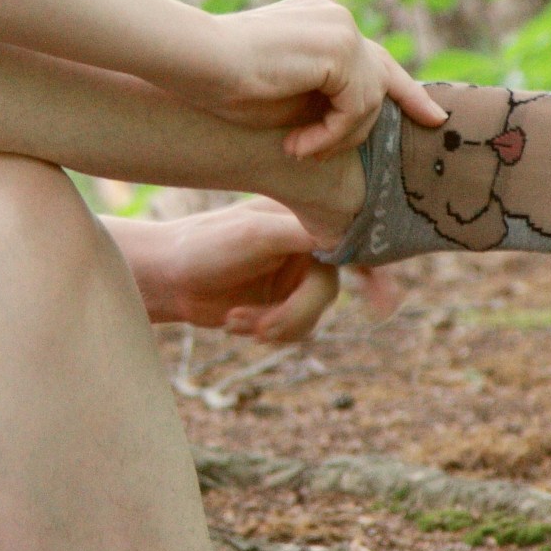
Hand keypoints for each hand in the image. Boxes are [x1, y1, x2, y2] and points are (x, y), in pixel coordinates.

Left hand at [126, 200, 392, 346]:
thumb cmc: (204, 247)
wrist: (165, 279)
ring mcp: (290, 276)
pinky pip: (294, 328)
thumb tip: (344, 234)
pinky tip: (236, 324)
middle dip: (297, 313)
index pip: (345, 242)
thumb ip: (302, 234)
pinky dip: (268, 331)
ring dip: (277, 326)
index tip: (386, 302)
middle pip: (327, 291)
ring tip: (239, 323)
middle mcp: (301, 245)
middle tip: (267, 329)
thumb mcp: (256, 235)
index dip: (372, 271)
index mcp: (300, 219)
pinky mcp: (277, 303)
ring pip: (312, 316)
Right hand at [196, 0, 425, 161]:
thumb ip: (319, 92)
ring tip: (301, 151)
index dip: (405, 88)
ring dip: (339, 136)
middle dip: (408, 104)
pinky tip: (300, 146)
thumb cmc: (222, 81)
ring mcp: (341, 27)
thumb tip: (351, 122)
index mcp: (321, 15)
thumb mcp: (283, 88)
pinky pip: (355, 105)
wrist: (195, 58)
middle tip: (427, 127)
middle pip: (382, 73)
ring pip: (369, 97)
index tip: (432, 114)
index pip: (372, 55)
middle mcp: (336, 14)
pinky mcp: (339, 48)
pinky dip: (332, 134)